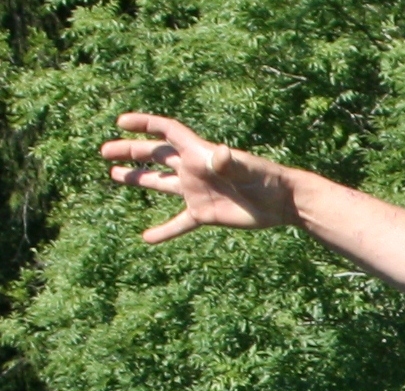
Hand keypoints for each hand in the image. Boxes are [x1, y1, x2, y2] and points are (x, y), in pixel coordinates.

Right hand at [101, 112, 298, 242]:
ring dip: (138, 179)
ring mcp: (197, 191)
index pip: (166, 131)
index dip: (144, 124)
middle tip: (106, 152)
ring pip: (161, 183)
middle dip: (131, 152)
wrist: (281, 203)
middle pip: (155, 156)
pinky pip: (179, 223)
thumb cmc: (266, 179)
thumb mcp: (246, 169)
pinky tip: (147, 238)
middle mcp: (193, 169)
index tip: (121, 123)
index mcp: (198, 153)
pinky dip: (164, 231)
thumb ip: (229, 162)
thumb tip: (220, 154)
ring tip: (115, 176)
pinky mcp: (205, 213)